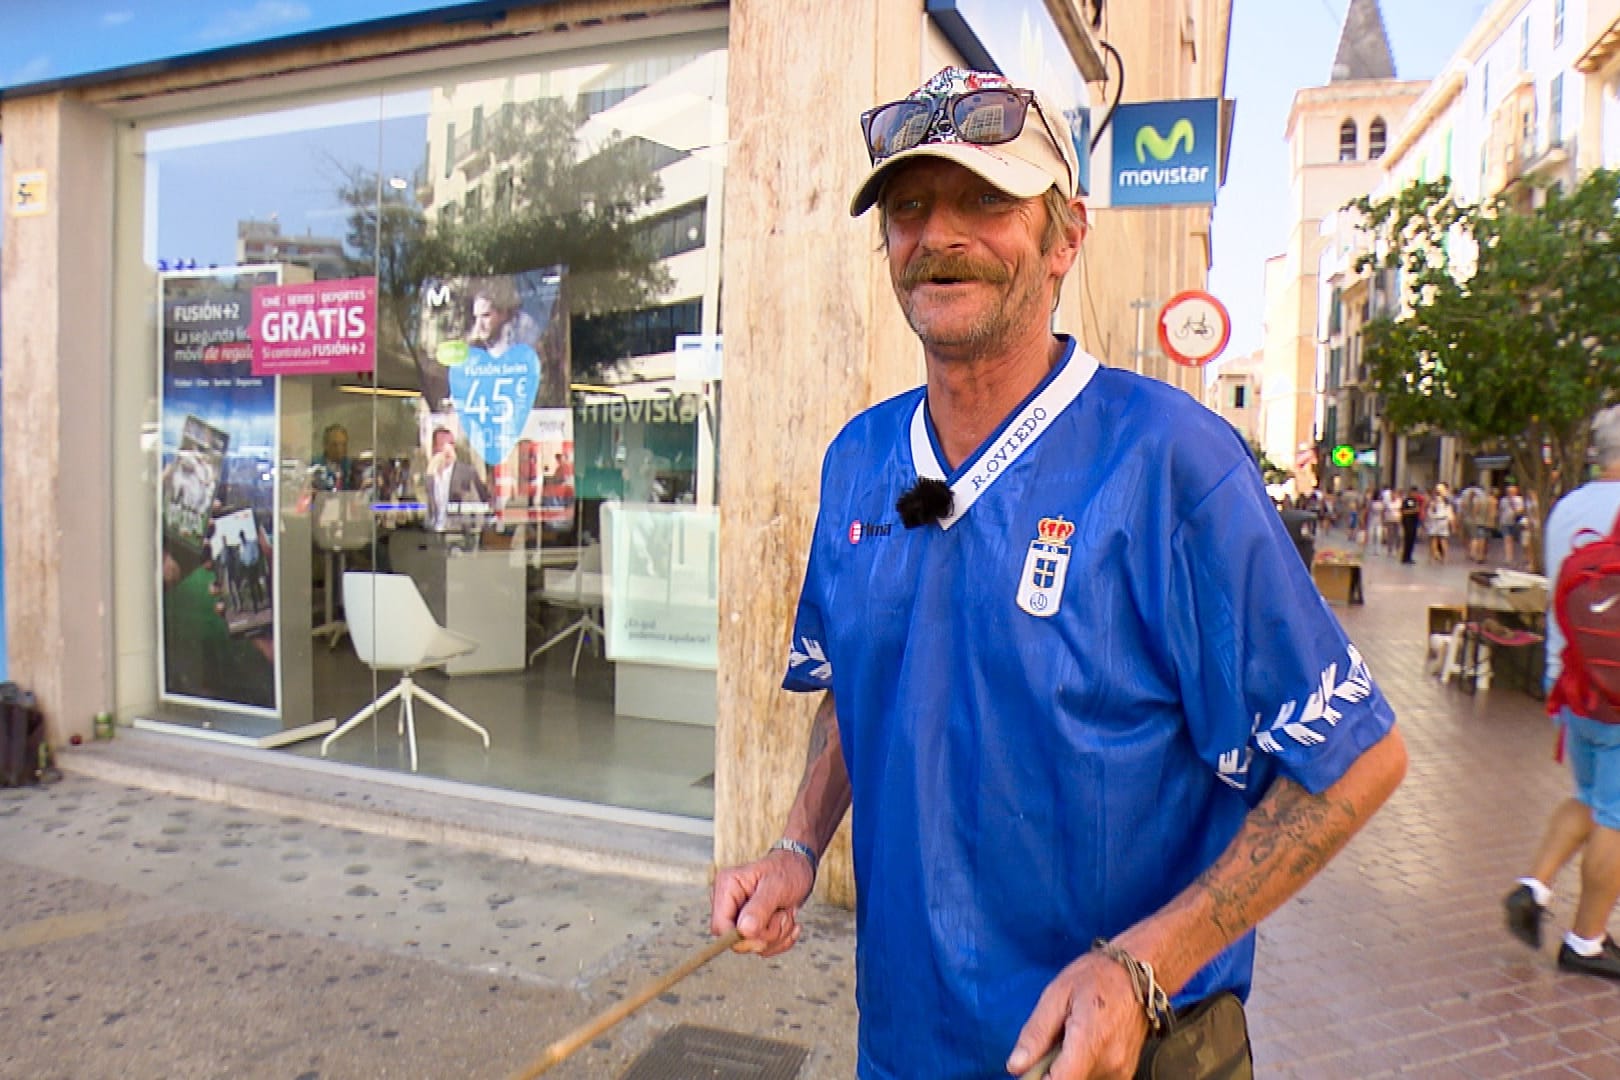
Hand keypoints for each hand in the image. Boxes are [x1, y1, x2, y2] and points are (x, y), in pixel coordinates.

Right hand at [709, 850, 814, 957]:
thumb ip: (759, 908)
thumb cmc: (788, 871)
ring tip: (787, 913)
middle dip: (766, 934)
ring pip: (752, 946)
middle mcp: (728, 903)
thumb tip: (744, 931)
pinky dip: (781, 940)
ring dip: (778, 936)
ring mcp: (739, 916)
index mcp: (727, 887)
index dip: (741, 938)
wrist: (799, 870)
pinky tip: (789, 922)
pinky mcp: (751, 927)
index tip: (765, 932)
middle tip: (784, 915)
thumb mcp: (777, 886)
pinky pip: (763, 948)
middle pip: (737, 941)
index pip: (720, 927)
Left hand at [1006, 951, 1149, 1077]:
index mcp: (1091, 1041)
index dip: (1037, 1079)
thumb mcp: (1057, 994)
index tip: (1030, 1066)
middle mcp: (1110, 1063)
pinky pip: (1094, 1078)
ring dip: (1067, 1068)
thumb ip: (1036, 1033)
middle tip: (1050, 1041)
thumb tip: (1016, 1065)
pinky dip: (1081, 1067)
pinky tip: (1082, 1045)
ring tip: (1069, 1038)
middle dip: (1050, 1070)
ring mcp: (1121, 1071)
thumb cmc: (1098, 976)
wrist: (1138, 974)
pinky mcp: (1125, 1073)